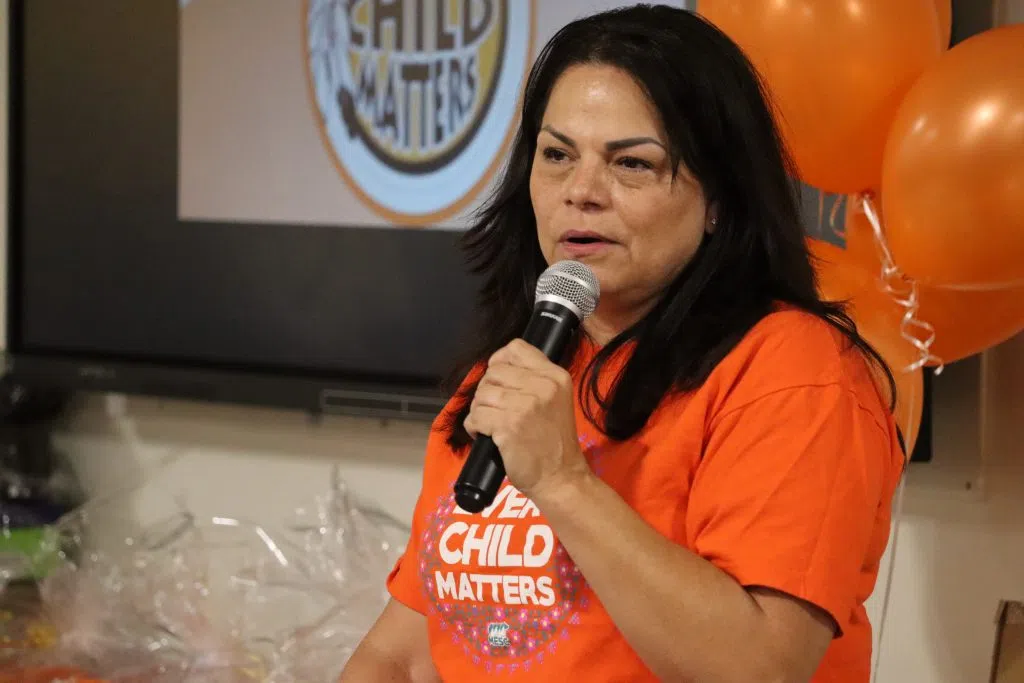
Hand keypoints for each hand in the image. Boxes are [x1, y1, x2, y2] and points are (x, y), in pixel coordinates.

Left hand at [464, 339, 592, 501]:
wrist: (561, 477)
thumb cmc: (554, 443)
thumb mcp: (556, 400)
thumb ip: (533, 380)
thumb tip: (496, 368)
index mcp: (555, 376)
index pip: (516, 348)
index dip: (499, 361)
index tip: (499, 381)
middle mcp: (542, 386)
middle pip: (494, 372)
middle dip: (487, 391)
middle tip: (495, 410)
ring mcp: (525, 405)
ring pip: (482, 394)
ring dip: (479, 410)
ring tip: (490, 425)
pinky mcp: (509, 425)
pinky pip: (476, 416)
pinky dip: (474, 427)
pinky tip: (485, 436)